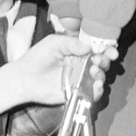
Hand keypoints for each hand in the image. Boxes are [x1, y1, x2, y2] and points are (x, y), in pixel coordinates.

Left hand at [0, 34, 117, 114]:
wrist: (24, 78)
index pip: (98, 49)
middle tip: (99, 59)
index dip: (107, 49)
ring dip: (102, 74)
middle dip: (105, 60)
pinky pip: (92, 93)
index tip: (111, 50)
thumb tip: (89, 47)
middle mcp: (82, 65)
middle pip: (102, 63)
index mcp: (78, 51)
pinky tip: (96, 85)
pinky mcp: (76, 93)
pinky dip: (98, 90)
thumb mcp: (54, 43)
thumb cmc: (37, 57)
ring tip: (94, 71)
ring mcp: (80, 79)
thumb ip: (71, 43)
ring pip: (100, 78)